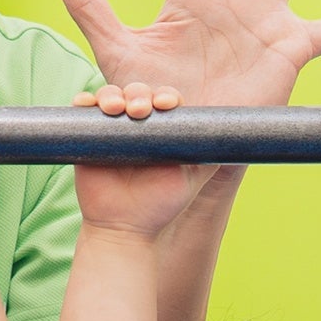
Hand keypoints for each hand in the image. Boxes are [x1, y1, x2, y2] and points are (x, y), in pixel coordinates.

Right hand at [73, 83, 201, 238]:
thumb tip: (237, 134)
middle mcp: (137, 124)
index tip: (167, 104)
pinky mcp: (87, 134)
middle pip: (138, 93)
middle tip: (140, 109)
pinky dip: (84, 101)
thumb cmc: (160, 205)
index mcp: (162, 129)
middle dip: (139, 94)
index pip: (165, 100)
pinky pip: (83, 110)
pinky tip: (87, 103)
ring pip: (111, 97)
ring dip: (112, 95)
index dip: (166, 96)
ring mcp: (111, 128)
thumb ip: (208, 154)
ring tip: (114, 108)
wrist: (123, 228)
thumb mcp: (192, 177)